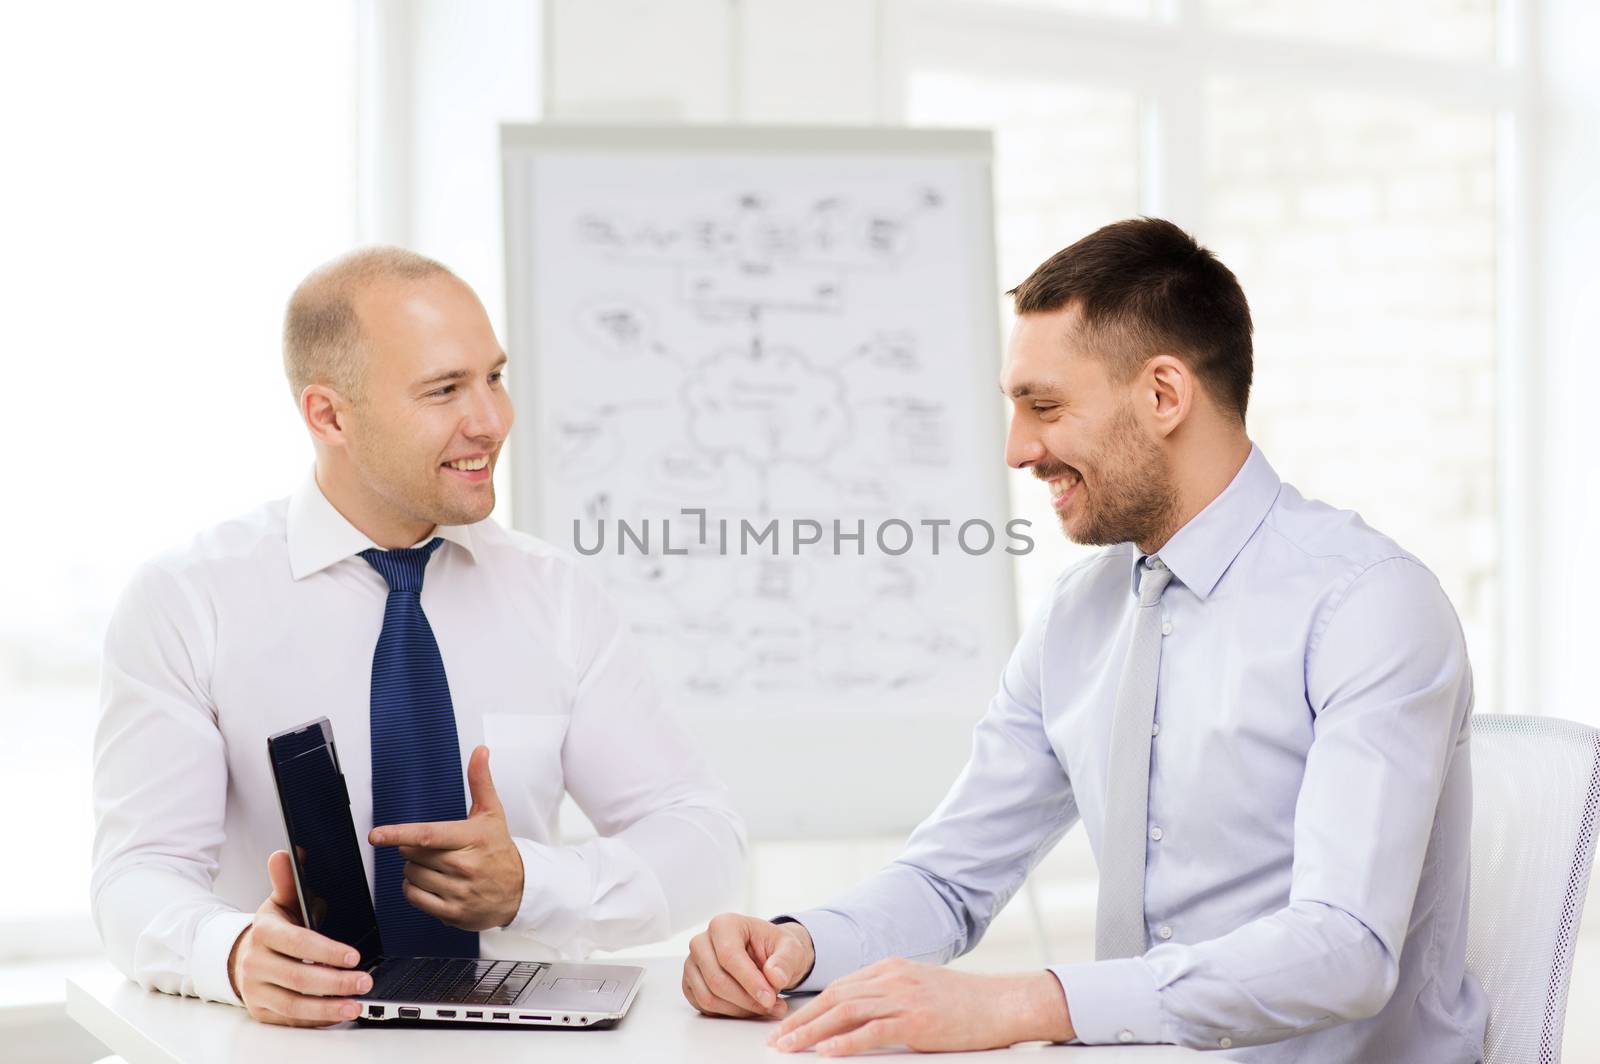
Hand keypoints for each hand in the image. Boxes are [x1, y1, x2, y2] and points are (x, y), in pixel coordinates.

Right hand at [228, 850, 372, 1025]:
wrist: (244, 956)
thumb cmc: (273, 928)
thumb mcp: (281, 902)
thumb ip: (288, 880)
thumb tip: (286, 853)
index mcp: (264, 932)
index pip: (297, 942)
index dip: (326, 951)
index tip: (354, 956)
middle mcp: (257, 963)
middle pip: (299, 977)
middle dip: (336, 982)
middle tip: (365, 980)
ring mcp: (258, 990)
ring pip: (295, 1005)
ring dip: (329, 1007)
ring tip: (357, 1004)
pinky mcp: (263, 1011)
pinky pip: (292, 1020)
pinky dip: (318, 1019)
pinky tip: (339, 1013)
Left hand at [369, 746, 524, 930]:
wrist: (520, 890)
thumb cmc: (499, 849)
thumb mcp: (492, 813)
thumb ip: (481, 782)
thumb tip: (480, 751)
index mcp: (472, 839)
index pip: (428, 835)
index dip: (398, 834)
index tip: (376, 836)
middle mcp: (465, 866)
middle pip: (414, 855)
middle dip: (414, 849)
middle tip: (433, 848)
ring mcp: (459, 891)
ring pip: (411, 876)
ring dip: (414, 870)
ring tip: (436, 866)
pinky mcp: (452, 913)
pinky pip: (414, 898)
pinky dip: (414, 889)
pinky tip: (430, 883)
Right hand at [681, 913, 815, 1018]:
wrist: (765, 955)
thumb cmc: (774, 948)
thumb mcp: (790, 948)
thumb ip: (785, 960)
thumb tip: (775, 977)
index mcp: (723, 925)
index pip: (729, 956)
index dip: (749, 981)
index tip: (769, 999)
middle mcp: (701, 942)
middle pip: (716, 980)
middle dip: (747, 1000)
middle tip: (772, 1006)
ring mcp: (692, 964)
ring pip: (709, 997)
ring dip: (740, 1010)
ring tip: (765, 1008)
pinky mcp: (690, 984)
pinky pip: (705, 1007)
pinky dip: (729, 1013)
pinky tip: (749, 1008)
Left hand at [768, 958, 1074, 1056]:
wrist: (1003, 1002)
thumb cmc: (966, 1003)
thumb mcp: (920, 989)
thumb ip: (890, 995)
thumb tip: (858, 1016)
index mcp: (890, 969)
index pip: (838, 987)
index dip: (808, 1007)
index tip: (787, 1024)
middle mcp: (892, 978)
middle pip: (834, 998)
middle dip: (800, 1020)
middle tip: (776, 1040)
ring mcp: (904, 998)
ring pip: (846, 1013)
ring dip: (812, 1032)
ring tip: (789, 1048)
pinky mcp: (917, 1021)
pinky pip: (873, 1031)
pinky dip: (846, 1042)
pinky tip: (826, 1052)